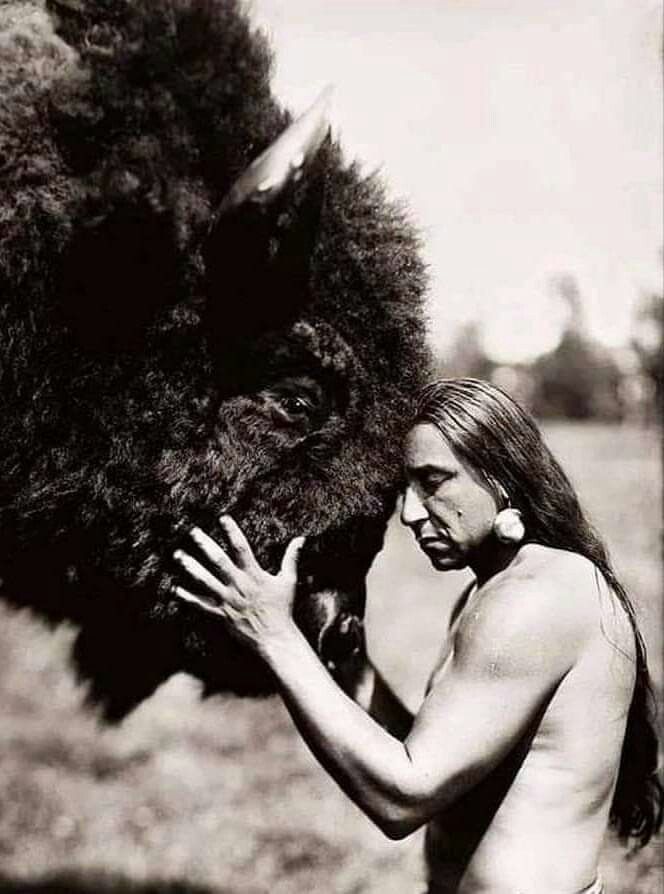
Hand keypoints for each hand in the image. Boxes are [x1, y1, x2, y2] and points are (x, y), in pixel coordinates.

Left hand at [172, 516, 304, 657]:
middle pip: (219, 561)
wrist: (275, 637)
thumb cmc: (282, 608)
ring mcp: (228, 600)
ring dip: (191, 567)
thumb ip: (291, 558)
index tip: (223, 518)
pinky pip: (201, 605)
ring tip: (179, 554)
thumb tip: (301, 539)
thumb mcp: (288, 581)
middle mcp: (239, 585)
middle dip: (205, 545)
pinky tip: (175, 588)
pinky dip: (187, 597)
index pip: (242, 548)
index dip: (232, 532)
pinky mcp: (221, 615)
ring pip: (205, 581)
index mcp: (254, 574)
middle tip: (193, 531)